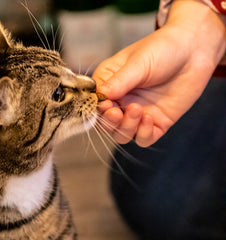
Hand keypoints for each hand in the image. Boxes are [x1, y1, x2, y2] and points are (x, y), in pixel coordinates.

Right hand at [93, 0, 225, 146]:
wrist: (194, 49)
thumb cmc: (163, 48)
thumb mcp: (138, 62)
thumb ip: (119, 81)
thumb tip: (100, 97)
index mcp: (110, 84)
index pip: (95, 104)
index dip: (97, 109)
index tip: (106, 105)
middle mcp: (121, 101)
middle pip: (107, 124)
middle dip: (110, 122)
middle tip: (117, 112)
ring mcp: (138, 114)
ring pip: (123, 135)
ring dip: (126, 128)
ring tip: (137, 110)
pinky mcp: (156, 122)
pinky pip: (144, 139)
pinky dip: (143, 134)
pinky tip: (148, 118)